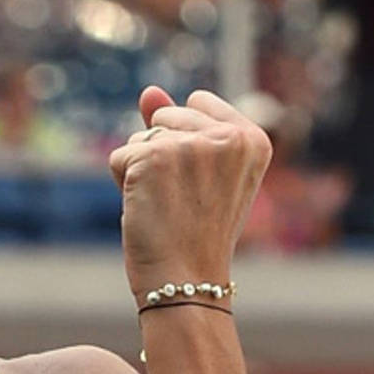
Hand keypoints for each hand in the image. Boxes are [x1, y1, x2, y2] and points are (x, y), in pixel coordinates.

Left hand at [107, 87, 271, 303]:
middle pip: (165, 118)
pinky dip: (123, 183)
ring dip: (141, 171)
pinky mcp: (153, 157)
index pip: (199, 103)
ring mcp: (191, 145)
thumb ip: (178, 126)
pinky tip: (148, 210)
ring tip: (167, 206)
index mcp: (254, 139)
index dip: (186, 142)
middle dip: (161, 155)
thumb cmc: (196, 232)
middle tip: (183, 200)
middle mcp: (229, 136)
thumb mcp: (201, 173)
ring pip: (140, 138)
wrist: (187, 282)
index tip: (202, 183)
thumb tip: (148, 91)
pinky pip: (119, 156)